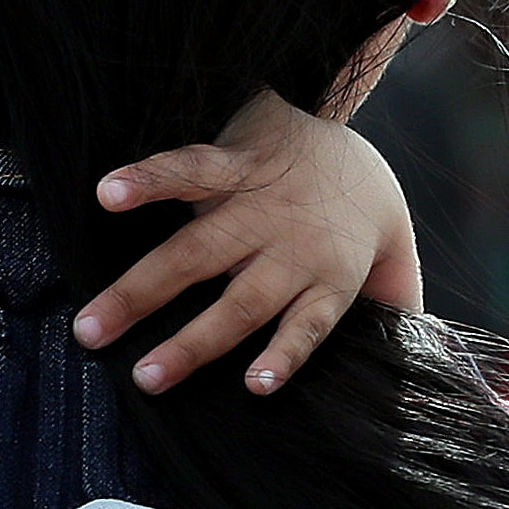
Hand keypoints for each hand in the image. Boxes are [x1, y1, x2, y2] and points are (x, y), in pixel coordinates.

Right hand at [76, 85, 422, 395]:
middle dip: (189, 343)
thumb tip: (415, 364)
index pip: (306, 324)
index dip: (283, 353)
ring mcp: (258, 203)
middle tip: (142, 379)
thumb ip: (397, 307)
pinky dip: (149, 179)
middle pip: (237, 302)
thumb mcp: (394, 256)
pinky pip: (189, 169)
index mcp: (330, 275)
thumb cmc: (362, 206)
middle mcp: (290, 245)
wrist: (346, 122)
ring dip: (142, 288)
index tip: (254, 386)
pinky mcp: (235, 161)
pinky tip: (107, 193)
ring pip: (196, 252)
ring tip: (92, 325)